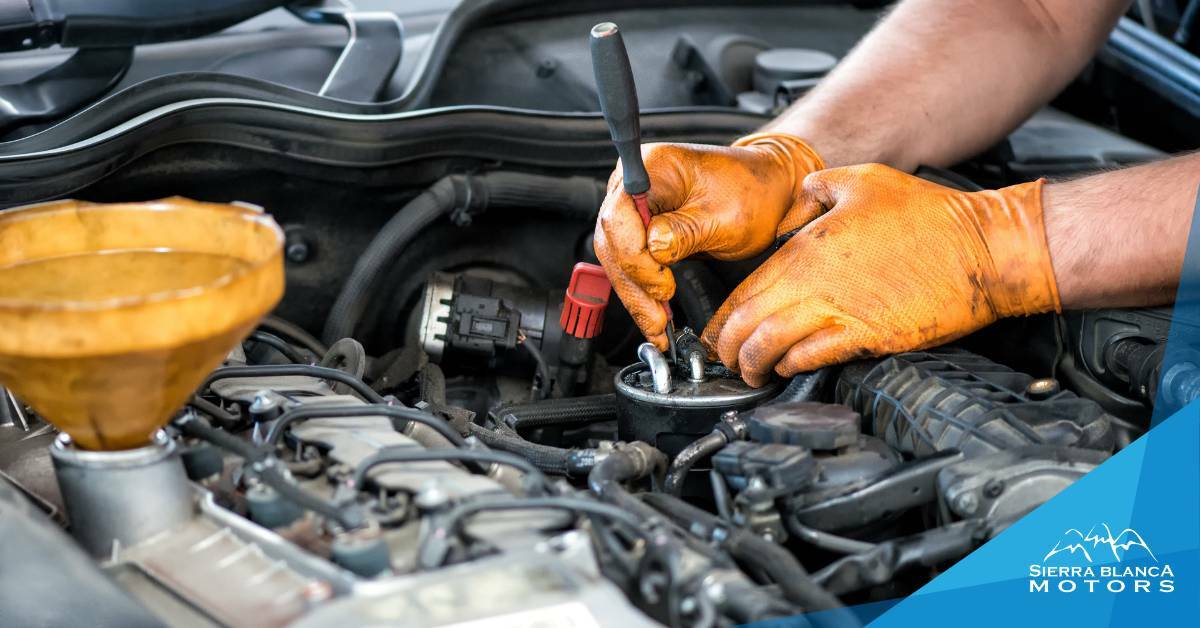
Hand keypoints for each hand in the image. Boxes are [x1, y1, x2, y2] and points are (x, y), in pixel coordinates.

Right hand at [593, 133, 823, 349]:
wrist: (767, 190)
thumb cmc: (752, 192)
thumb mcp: (726, 216)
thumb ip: (685, 232)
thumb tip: (654, 250)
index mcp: (653, 167)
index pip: (620, 216)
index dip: (635, 257)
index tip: (662, 285)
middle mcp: (634, 183)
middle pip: (613, 241)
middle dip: (634, 285)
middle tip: (656, 319)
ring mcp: (635, 206)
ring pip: (617, 258)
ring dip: (636, 295)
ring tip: (656, 325)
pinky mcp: (641, 228)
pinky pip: (631, 263)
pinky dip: (642, 290)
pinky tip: (654, 313)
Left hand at [702, 164, 1060, 386]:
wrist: (982, 250)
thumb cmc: (929, 215)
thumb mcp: (861, 180)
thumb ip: (816, 189)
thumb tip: (796, 199)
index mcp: (807, 248)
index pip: (745, 289)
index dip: (722, 317)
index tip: (714, 331)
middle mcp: (815, 283)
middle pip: (748, 324)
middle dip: (727, 348)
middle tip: (723, 359)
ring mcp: (841, 312)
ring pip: (773, 346)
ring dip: (753, 364)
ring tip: (749, 372)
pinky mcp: (869, 336)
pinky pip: (815, 358)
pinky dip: (793, 366)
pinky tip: (788, 367)